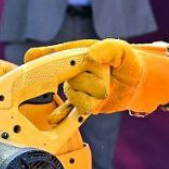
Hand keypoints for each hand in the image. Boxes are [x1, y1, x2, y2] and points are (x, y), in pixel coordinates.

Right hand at [25, 39, 168, 119]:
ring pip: (74, 95)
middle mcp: (72, 71)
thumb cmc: (127, 61)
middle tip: (104, 77)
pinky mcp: (83, 103)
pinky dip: (61, 115)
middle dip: (88, 81)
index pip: (55, 55)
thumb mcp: (120, 49)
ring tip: (104, 91)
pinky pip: (69, 110)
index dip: (45, 58)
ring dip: (88, 96)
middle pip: (69, 79)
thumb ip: (106, 49)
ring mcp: (76, 88)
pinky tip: (53, 119)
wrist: (138, 82)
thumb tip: (90, 56)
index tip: (30, 60)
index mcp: (75, 53)